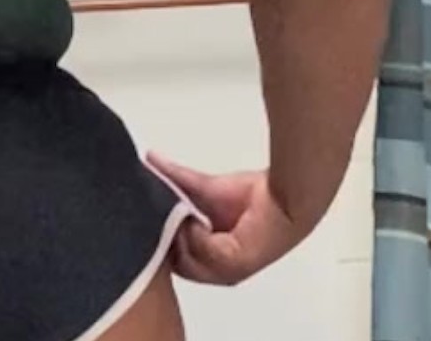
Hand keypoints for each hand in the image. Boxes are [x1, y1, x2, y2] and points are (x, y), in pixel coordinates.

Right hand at [147, 154, 308, 285]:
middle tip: (162, 214)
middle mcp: (212, 271)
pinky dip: (197, 234)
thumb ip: (174, 177)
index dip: (156, 239)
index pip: (169, 257)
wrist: (284, 199)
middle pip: (172, 262)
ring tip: (187, 214)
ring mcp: (222, 273)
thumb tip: (150, 157)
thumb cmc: (254, 199)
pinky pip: (200, 251)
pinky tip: (201, 219)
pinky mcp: (232, 265)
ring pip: (183, 259)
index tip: (146, 218)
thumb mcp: (203, 187)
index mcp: (204, 258)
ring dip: (181, 235)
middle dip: (164, 238)